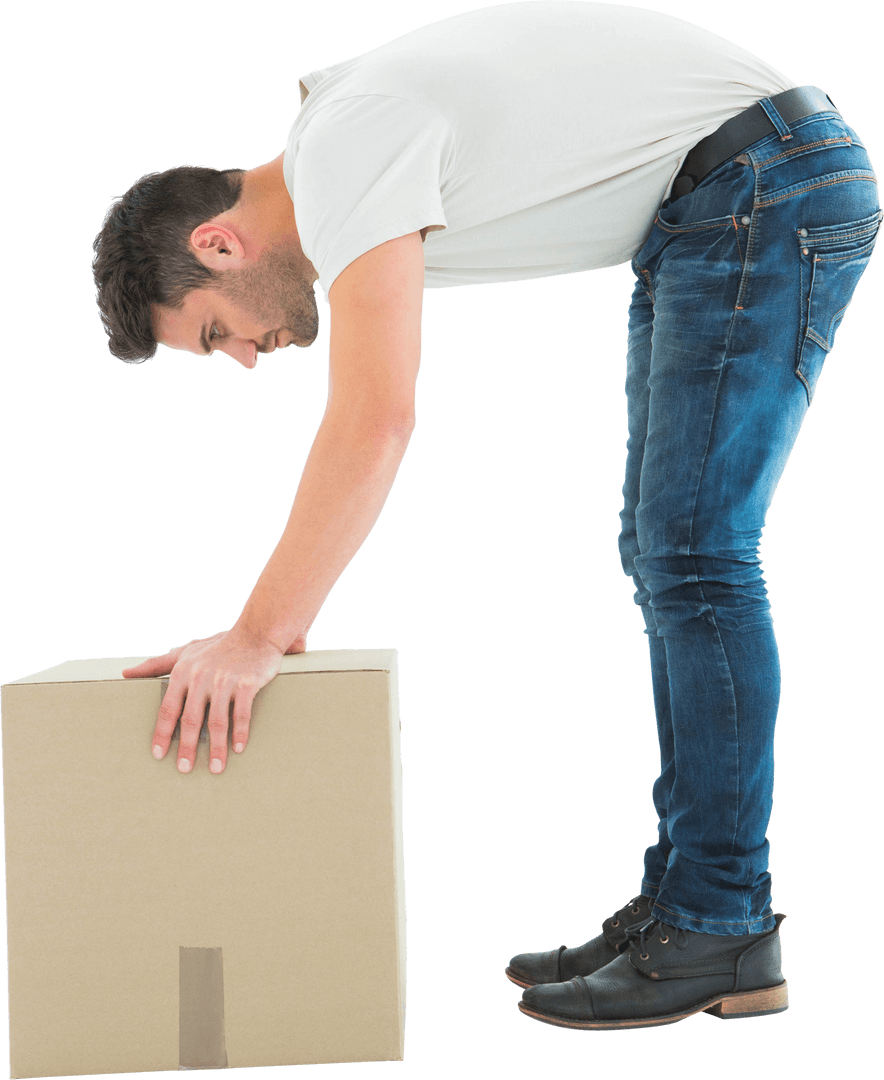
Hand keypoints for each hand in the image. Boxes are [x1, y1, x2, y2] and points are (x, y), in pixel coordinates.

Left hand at [122, 626, 285, 773]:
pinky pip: (242, 714)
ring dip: (215, 748)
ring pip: (217, 721)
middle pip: (191, 719)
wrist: (256, 632)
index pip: (168, 708)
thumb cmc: (218, 645)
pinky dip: (240, 733)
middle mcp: (202, 677)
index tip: (158, 754)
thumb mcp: (185, 653)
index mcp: (184, 671)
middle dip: (186, 747)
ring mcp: (225, 681)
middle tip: (184, 768)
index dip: (161, 733)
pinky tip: (237, 748)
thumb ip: (156, 665)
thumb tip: (125, 673)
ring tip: (215, 768)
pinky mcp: (247, 683)